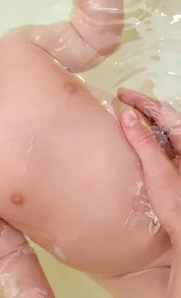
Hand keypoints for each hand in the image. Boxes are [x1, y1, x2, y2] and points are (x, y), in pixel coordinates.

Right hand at [118, 88, 180, 242]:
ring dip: (146, 122)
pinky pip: (164, 144)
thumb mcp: (157, 169)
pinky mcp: (179, 167)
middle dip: (143, 108)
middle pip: (165, 118)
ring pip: (164, 131)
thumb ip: (143, 141)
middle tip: (122, 100)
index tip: (122, 94)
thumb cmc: (177, 204)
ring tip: (127, 115)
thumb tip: (128, 115)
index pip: (162, 111)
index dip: (141, 101)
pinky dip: (149, 137)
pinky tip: (137, 139)